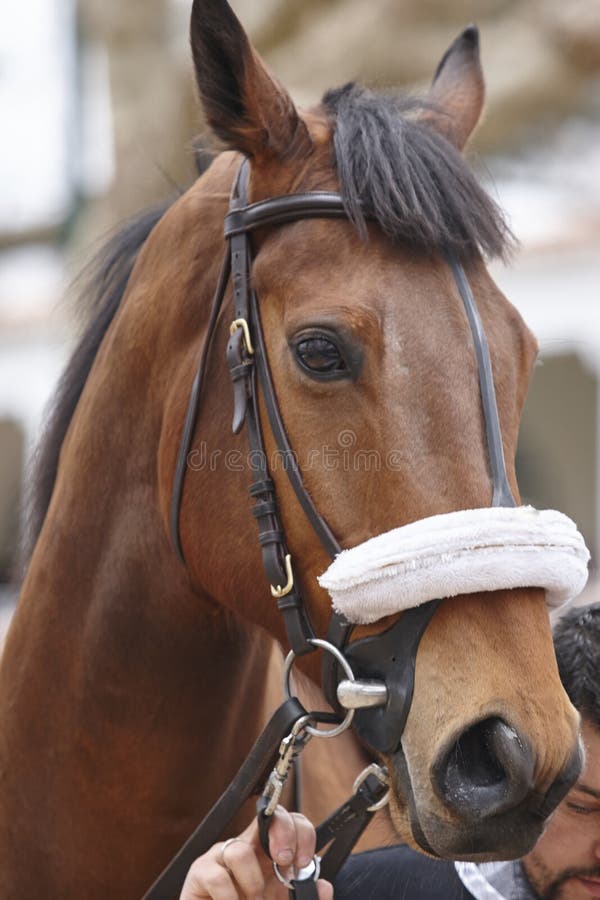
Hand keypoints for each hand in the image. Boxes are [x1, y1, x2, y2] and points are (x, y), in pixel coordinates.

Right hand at [180, 806, 332, 898]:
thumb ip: (304, 899)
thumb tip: (325, 887)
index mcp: (270, 853)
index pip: (291, 822)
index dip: (301, 833)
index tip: (303, 862)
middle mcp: (247, 847)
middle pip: (268, 816)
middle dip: (282, 833)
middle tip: (284, 864)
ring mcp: (221, 856)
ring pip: (239, 849)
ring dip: (252, 883)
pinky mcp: (200, 872)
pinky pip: (218, 876)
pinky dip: (230, 898)